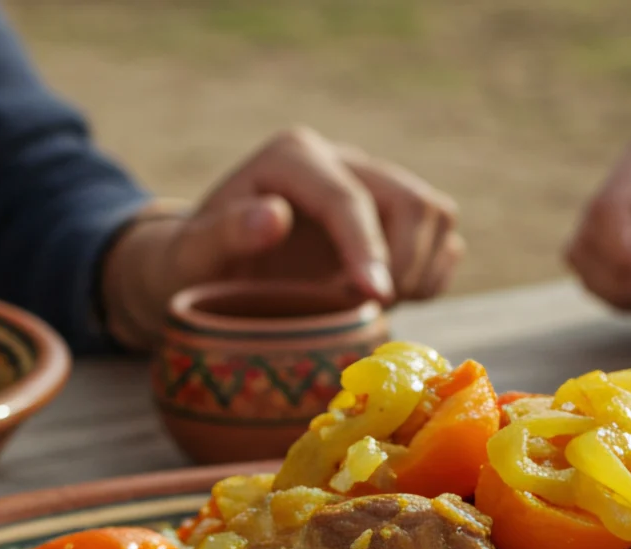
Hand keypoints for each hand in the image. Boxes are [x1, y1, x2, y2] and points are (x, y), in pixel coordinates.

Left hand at [101, 127, 462, 348]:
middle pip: (411, 200)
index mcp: (292, 157)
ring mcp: (372, 186)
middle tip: (368, 310)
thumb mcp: (190, 254)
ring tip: (372, 306)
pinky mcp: (392, 218)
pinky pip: (440, 240)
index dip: (368, 249)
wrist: (207, 268)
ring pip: (435, 216)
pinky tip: (385, 299)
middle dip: (402, 262)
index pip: (348, 198)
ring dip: (419, 271)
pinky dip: (428, 277)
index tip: (375, 298)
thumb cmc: (193, 264)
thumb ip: (224, 233)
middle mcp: (341, 160)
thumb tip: (273, 216)